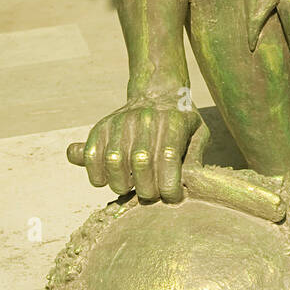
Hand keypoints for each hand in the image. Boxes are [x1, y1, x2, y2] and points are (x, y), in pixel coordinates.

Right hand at [67, 95, 199, 202]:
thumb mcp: (198, 132)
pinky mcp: (100, 128)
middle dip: (146, 189)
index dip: (169, 185)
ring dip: (121, 184)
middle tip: (151, 194)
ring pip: (113, 161)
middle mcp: (145, 119)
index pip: (168, 157)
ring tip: (131, 186)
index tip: (172, 197)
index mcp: (173, 121)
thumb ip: (195, 158)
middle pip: (140, 161)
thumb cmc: (180, 121)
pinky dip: (97, 176)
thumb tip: (186, 185)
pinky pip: (91, 157)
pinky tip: (110, 180)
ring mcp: (120, 122)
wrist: (157, 92)